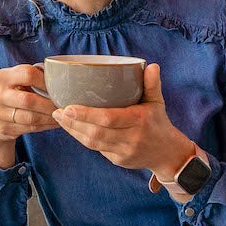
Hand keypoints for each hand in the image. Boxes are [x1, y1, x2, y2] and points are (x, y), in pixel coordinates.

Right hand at [0, 64, 56, 169]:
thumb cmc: (10, 95)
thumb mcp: (13, 81)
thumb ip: (31, 76)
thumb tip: (61, 76)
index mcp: (1, 77)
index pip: (27, 74)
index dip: (46, 81)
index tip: (59, 87)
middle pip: (29, 100)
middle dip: (50, 104)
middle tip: (65, 106)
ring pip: (30, 117)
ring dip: (50, 117)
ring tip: (62, 116)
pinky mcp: (2, 129)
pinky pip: (29, 128)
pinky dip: (45, 126)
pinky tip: (54, 123)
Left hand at [52, 63, 191, 179]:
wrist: (168, 154)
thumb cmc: (159, 123)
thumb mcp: (157, 102)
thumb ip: (152, 83)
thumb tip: (150, 65)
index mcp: (139, 121)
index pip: (109, 119)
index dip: (86, 115)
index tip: (68, 107)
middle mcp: (131, 138)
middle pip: (96, 133)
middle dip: (73, 123)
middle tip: (57, 110)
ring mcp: (123, 152)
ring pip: (92, 143)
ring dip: (73, 131)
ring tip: (59, 118)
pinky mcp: (117, 160)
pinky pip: (96, 149)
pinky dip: (82, 138)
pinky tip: (72, 128)